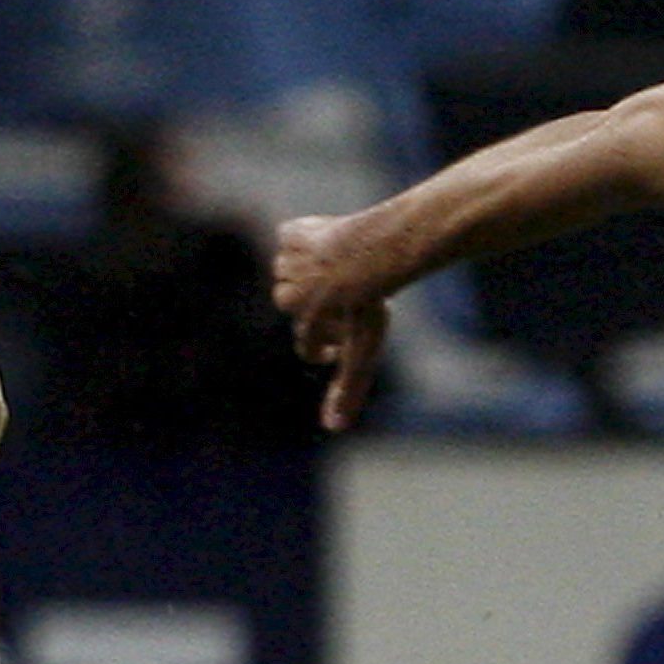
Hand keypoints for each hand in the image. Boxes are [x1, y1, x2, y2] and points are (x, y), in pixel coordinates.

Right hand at [270, 213, 391, 432]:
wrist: (375, 252)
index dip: (325, 346)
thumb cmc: (371, 302)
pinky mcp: (291, 233)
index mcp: (305, 324)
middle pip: (293, 304)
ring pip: (291, 270)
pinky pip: (290, 237)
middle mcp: (289, 295)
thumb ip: (347, 388)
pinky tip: (327, 241)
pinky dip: (304, 238)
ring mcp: (288, 263)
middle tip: (347, 297)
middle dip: (317, 303)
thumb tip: (332, 430)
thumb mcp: (364, 349)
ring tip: (339, 270)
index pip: (307, 344)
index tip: (341, 343)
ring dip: (310, 271)